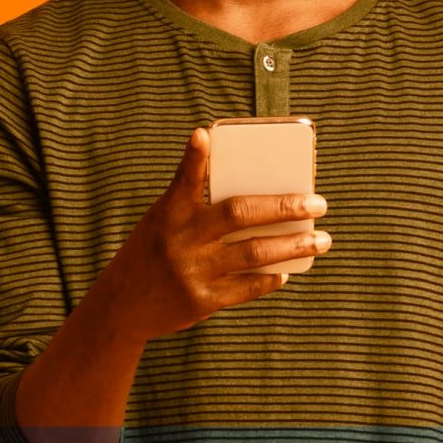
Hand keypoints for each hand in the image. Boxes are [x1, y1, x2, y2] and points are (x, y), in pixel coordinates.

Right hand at [90, 126, 330, 345]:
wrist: (121, 307)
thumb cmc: (150, 255)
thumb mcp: (160, 223)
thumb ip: (196, 210)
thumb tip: (255, 200)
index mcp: (167, 214)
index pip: (183, 181)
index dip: (194, 158)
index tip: (203, 134)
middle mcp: (180, 240)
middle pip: (239, 215)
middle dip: (284, 207)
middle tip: (317, 202)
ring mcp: (192, 272)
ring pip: (254, 252)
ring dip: (294, 245)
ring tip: (320, 240)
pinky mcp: (202, 301)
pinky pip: (247, 286)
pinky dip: (271, 277)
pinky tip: (286, 271)